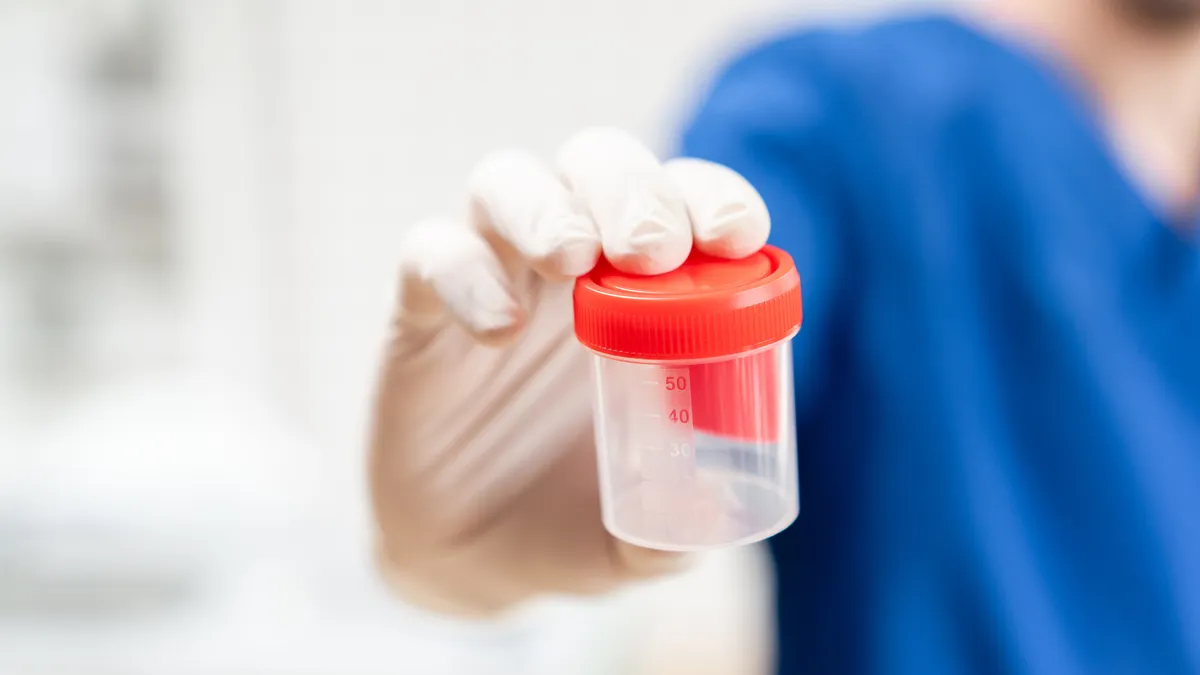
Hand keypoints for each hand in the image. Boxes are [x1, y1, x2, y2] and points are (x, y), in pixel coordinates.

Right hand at [369, 127, 769, 616]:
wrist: (474, 564)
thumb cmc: (575, 522)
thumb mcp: (642, 537)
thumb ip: (682, 527)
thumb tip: (719, 511)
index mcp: (645, 293)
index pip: (684, 202)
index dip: (712, 197)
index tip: (736, 236)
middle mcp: (569, 266)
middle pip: (596, 165)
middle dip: (631, 191)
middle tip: (652, 252)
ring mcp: (492, 278)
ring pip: (506, 181)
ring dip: (546, 207)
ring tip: (573, 260)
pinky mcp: (420, 314)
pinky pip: (429, 255)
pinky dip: (464, 273)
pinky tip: (499, 328)